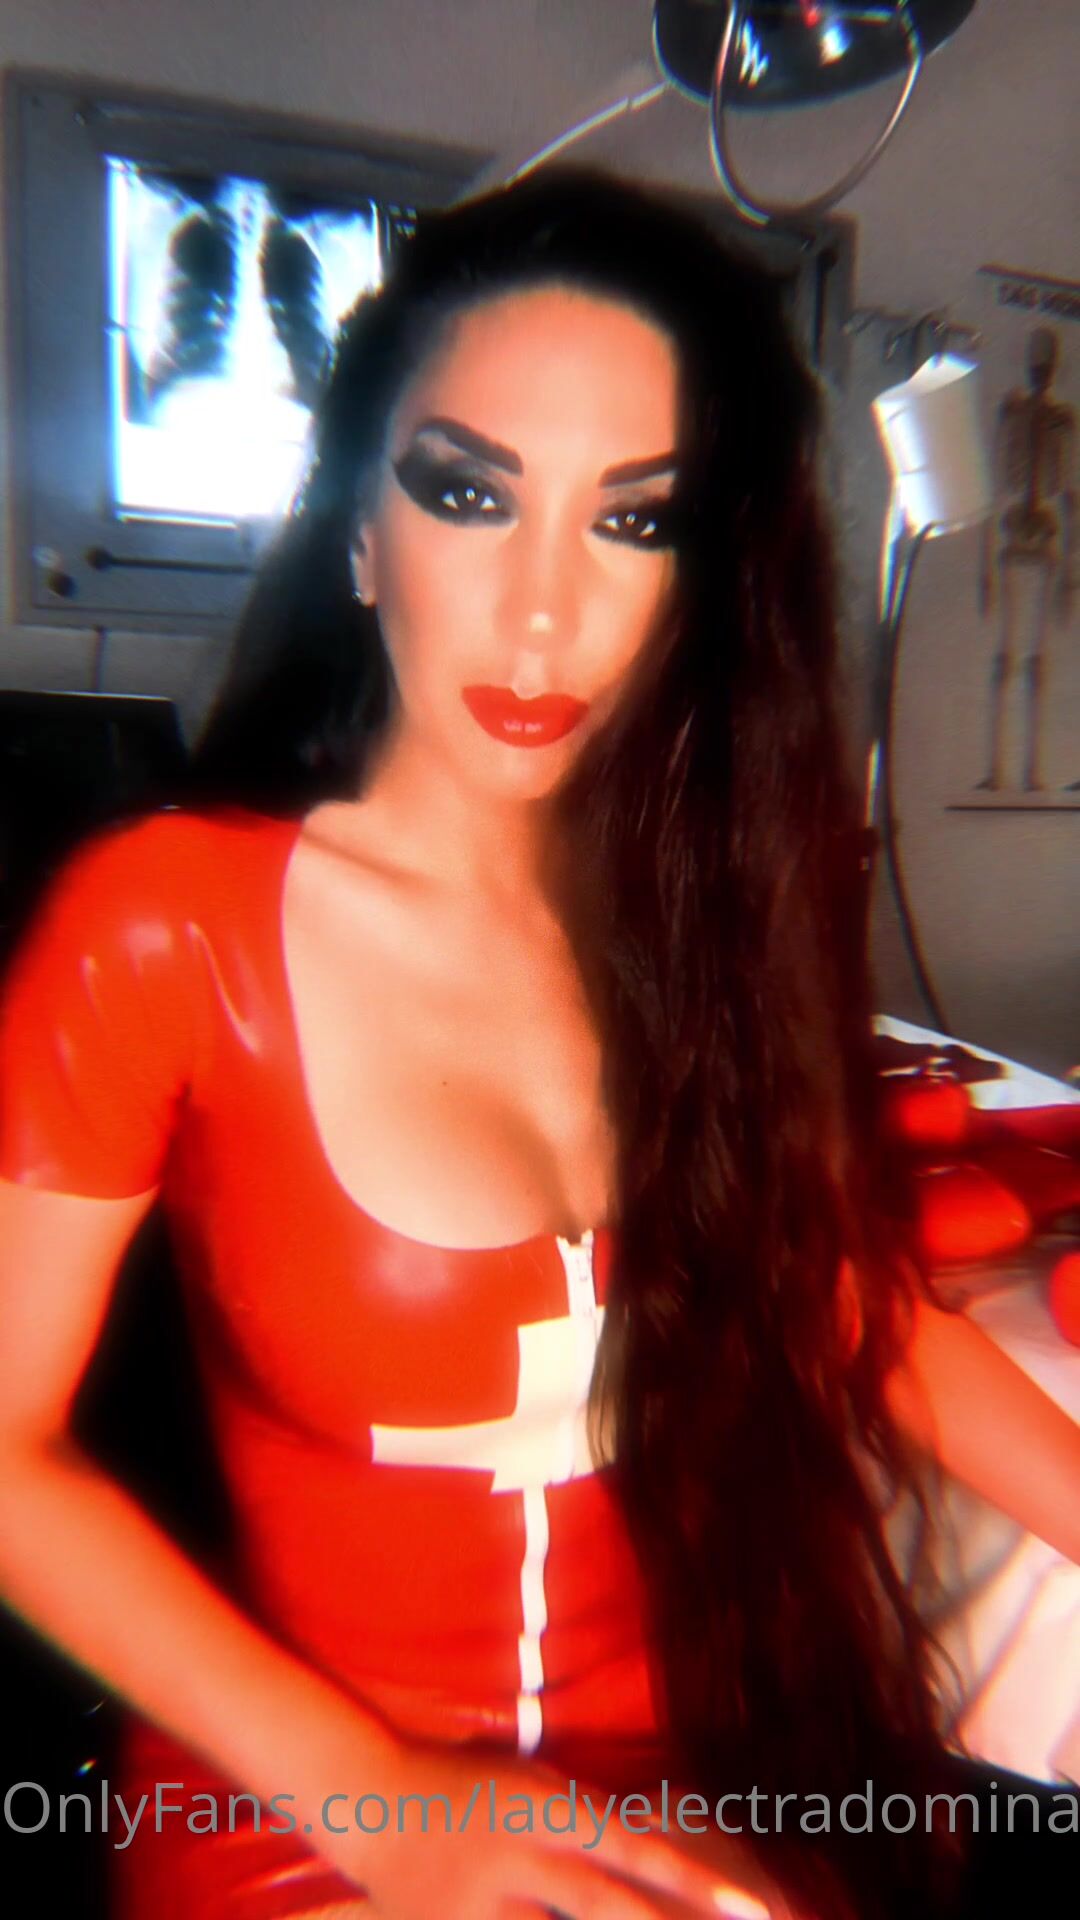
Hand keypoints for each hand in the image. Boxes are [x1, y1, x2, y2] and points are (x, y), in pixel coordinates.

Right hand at [304, 1733, 800, 1919]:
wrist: (372, 1802)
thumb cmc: (471, 1787)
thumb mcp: (536, 1787)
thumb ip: (589, 1826)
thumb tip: (656, 1873)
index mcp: (544, 1807)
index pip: (634, 1850)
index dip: (695, 1885)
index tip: (751, 1912)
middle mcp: (516, 1854)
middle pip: (601, 1907)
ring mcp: (476, 1905)